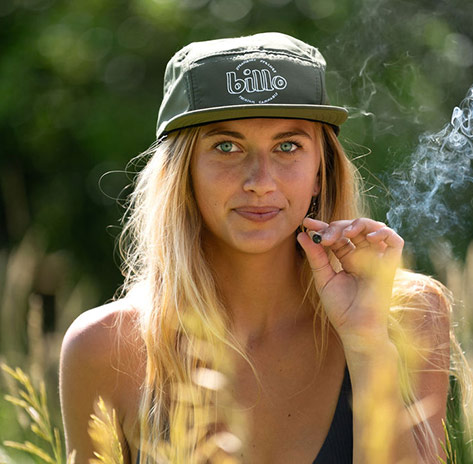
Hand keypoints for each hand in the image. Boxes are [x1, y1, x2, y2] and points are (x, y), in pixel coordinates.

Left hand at [297, 217, 403, 348]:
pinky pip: (395, 241)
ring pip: (374, 228)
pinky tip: (368, 237)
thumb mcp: (323, 278)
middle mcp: (363, 256)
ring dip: (359, 224)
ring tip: (345, 233)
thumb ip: (315, 256)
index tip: (307, 223)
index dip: (323, 227)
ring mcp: (377, 259)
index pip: (337, 235)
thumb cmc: (340, 308)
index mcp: (348, 258)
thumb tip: (303, 235)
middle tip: (324, 236)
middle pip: (353, 228)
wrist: (356, 328)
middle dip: (337, 227)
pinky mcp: (391, 265)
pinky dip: (383, 233)